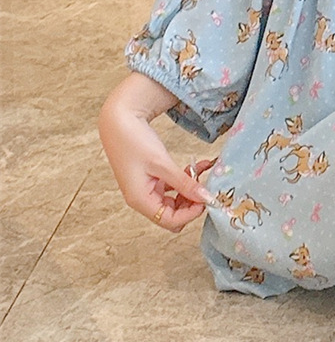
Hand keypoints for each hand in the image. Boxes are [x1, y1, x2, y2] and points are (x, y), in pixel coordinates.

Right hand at [99, 75, 216, 232]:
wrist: (119, 119)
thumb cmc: (134, 141)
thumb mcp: (162, 163)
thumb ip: (184, 183)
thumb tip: (205, 198)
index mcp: (140, 200)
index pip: (169, 221)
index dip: (190, 214)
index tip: (207, 199)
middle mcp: (142, 198)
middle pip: (173, 213)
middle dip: (192, 202)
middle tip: (207, 185)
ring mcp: (147, 187)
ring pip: (174, 199)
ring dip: (190, 188)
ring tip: (203, 171)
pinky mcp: (151, 176)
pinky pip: (172, 184)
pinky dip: (185, 177)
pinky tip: (198, 165)